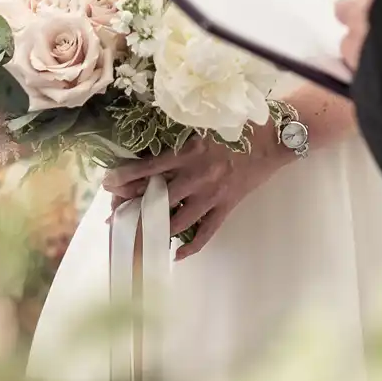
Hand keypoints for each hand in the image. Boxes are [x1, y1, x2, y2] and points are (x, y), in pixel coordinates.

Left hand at [103, 135, 288, 259]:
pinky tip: (175, 254)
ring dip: (155, 230)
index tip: (107, 184)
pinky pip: (206, 232)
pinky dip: (191, 245)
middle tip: (113, 218)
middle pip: (158, 198)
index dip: (126, 177)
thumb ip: (181, 140)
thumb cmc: (237, 126)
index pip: (149, 168)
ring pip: (177, 220)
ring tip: (136, 238)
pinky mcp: (227, 207)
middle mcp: (197, 176)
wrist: (273, 138)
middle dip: (133, 208)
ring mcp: (212, 195)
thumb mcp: (203, 127)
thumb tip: (154, 153)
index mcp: (188, 152)